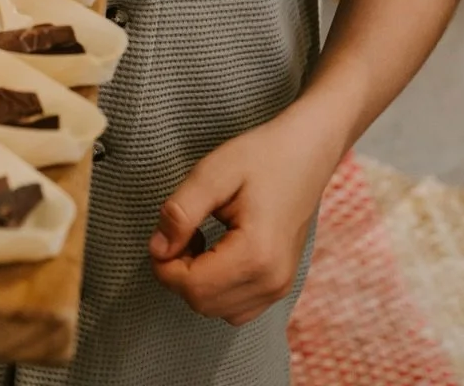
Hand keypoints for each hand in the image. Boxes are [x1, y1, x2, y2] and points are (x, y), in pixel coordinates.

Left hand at [148, 111, 337, 326]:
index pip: (193, 288)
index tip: (162, 234)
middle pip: (203, 303)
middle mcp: (272, 281)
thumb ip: (181, 212)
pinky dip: (216, 289)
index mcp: (256, 255)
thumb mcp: (212, 173)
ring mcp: (279, 287)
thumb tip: (157, 248)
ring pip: (218, 310)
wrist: (306, 154)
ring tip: (198, 239)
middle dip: (178, 273)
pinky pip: (237, 307)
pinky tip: (215, 253)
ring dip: (196, 282)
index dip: (164, 265)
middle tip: (180, 232)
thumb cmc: (260, 157)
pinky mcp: (279, 285)